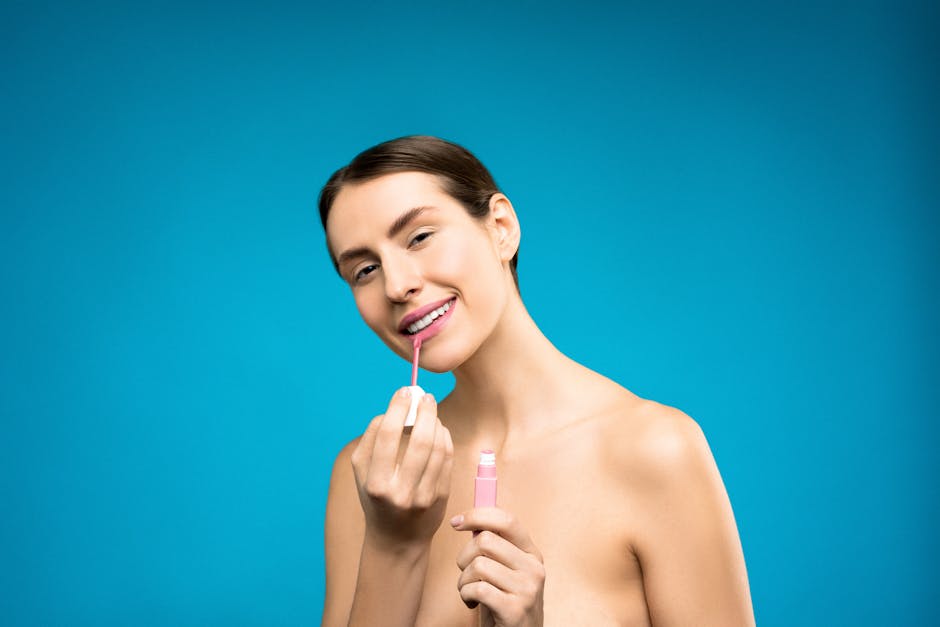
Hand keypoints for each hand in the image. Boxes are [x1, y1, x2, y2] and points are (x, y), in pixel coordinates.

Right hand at [351, 388, 453, 548]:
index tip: (405, 391)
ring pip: (437, 449)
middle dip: (424, 412)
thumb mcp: (362, 472)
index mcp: (375, 483)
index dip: (398, 408)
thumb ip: (372, 439)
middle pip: (419, 441)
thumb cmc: (376, 497)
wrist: (396, 539)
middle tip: (424, 396)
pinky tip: (439, 430)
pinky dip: (444, 439)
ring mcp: (424, 496)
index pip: (387, 436)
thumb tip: (393, 408)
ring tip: (431, 412)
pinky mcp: (441, 497)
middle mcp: (400, 491)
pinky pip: (447, 459)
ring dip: (436, 423)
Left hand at [451, 508, 544, 626]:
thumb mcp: (505, 571)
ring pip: (478, 565)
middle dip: (464, 556)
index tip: (456, 522)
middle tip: (466, 572)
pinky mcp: (514, 609)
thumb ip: (495, 547)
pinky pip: (477, 588)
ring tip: (470, 592)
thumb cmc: (504, 602)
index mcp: (532, 554)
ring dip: (463, 581)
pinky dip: (465, 595)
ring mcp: (527, 589)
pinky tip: (472, 603)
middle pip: (485, 541)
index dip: (477, 515)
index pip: (507, 520)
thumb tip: (471, 518)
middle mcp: (534, 568)